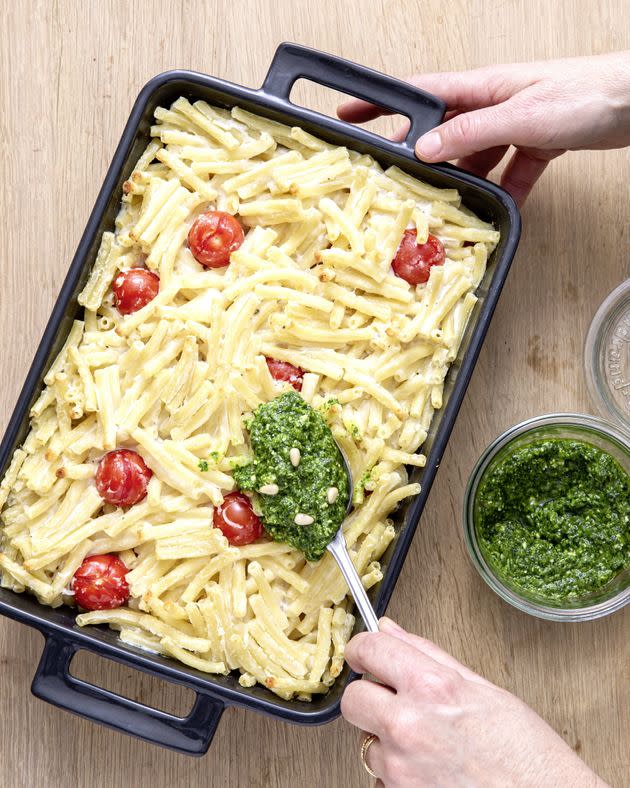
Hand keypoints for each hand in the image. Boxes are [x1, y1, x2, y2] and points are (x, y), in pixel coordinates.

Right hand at [338, 51, 629, 204]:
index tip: (350, 115)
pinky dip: (503, 191)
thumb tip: (426, 148)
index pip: (420, 93)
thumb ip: (471, 133)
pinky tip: (499, 209)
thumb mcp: (520, 116)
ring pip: (475, 156)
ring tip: (446, 203)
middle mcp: (493, 105)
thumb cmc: (585, 93)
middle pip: (443, 130)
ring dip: (463, 179)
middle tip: (393, 176)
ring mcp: (515, 125)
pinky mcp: (537, 144)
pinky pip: (510, 172)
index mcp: (482, 88)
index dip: (382, 104)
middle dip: (417, 152)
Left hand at [341, 618, 606, 786]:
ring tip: (431, 745)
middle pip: (353, 699)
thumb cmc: (530, 757)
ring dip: (387, 741)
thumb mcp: (485, 690)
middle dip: (369, 697)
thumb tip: (390, 630)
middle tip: (395, 702)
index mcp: (432, 688)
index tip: (365, 653)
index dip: (363, 648)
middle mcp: (408, 726)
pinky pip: (381, 778)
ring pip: (367, 743)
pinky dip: (398, 774)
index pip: (370, 649)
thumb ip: (428, 656)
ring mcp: (401, 768)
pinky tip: (432, 770)